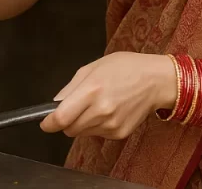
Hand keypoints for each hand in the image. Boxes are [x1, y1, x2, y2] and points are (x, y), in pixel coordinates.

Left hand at [40, 52, 175, 139]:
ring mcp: (111, 125)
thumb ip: (71, 88)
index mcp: (92, 91)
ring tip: (98, 104)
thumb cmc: (126, 68)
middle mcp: (101, 111)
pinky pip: (97, 134)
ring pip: (82, 133)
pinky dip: (97, 125)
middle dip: (66, 121)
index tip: (45, 122)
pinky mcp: (119, 134)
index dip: (48, 123)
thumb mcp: (93, 67)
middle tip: (76, 107)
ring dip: (82, 123)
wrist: (156, 80)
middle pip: (69, 129)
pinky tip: (109, 110)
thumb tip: (55, 104)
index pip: (61, 118)